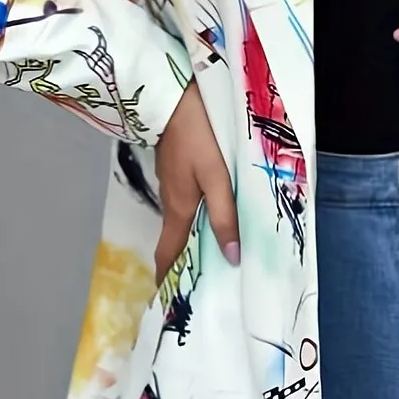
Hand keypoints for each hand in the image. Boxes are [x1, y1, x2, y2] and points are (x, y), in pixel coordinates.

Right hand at [154, 80, 239, 284]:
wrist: (172, 96)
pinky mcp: (177, 169)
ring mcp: (172, 183)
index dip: (168, 280)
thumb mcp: (216, 177)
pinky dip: (196, 217)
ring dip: (192, 240)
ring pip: (181, 221)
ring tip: (216, 254)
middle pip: (175, 241)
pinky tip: (213, 215)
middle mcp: (172, 201)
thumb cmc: (197, 136)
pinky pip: (186, 202)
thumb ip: (225, 215)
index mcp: (179, 209)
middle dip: (184, 264)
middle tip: (204, 283)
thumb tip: (231, 256)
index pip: (168, 255)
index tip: (172, 301)